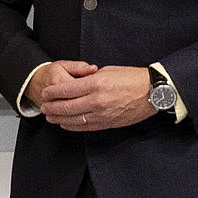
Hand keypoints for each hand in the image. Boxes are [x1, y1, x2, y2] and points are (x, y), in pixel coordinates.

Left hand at [36, 63, 155, 130]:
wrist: (153, 92)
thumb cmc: (132, 78)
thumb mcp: (108, 71)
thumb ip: (89, 79)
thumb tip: (75, 83)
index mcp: (96, 84)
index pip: (66, 90)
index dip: (52, 92)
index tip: (46, 92)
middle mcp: (97, 101)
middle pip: (66, 107)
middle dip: (51, 107)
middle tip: (43, 106)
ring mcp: (102, 114)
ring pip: (73, 119)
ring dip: (58, 118)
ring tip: (50, 116)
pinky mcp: (107, 123)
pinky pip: (84, 127)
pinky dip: (72, 125)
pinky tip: (65, 123)